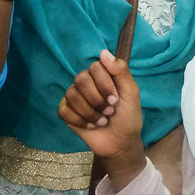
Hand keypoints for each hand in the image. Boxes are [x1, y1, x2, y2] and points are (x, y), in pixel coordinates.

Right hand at [58, 50, 145, 179]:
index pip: (95, 67)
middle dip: (97, 99)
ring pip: (72, 95)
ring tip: (102, 121)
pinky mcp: (66, 111)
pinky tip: (90, 126)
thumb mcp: (131, 93)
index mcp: (102, 75)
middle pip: (81, 79)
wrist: (120, 142)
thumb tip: (103, 52)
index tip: (115, 99)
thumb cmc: (127, 116)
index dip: (104, 84)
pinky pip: (63, 110)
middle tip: (109, 111)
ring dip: (90, 113)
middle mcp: (86, 83)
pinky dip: (79, 121)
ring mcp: (74, 96)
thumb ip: (121, 71)